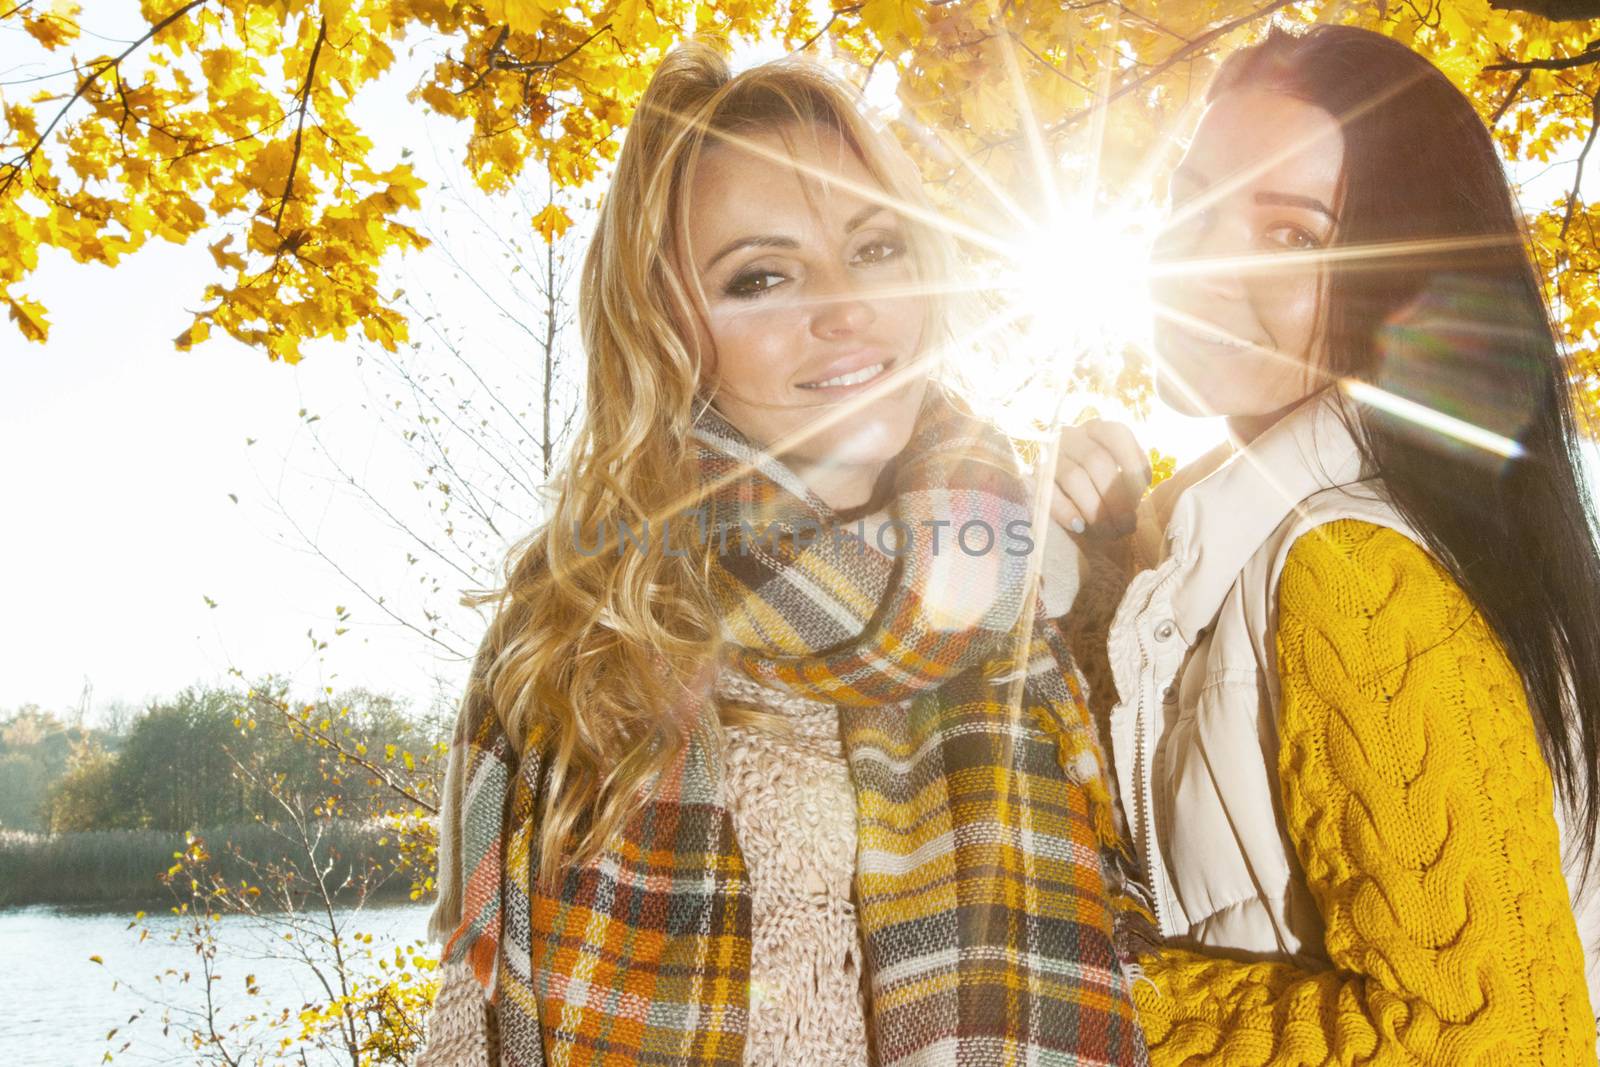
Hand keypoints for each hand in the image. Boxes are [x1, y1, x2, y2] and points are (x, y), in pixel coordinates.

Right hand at [1049, 418, 1151, 537]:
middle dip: (1116, 498)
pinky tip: (1080, 527)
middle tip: (1126, 526)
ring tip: (1108, 532)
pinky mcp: (1033, 477)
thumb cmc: (1097, 488)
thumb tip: (1132, 504)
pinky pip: (1048, 493)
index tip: (1141, 495)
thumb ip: (1126, 481)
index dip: (1132, 463)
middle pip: (1096, 460)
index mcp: (1096, 429)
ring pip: (1073, 477)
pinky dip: (1066, 511)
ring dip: (1094, 509)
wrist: (1055, 498)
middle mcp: (1071, 436)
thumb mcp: (1115, 476)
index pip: (1116, 435)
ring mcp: (1049, 455)